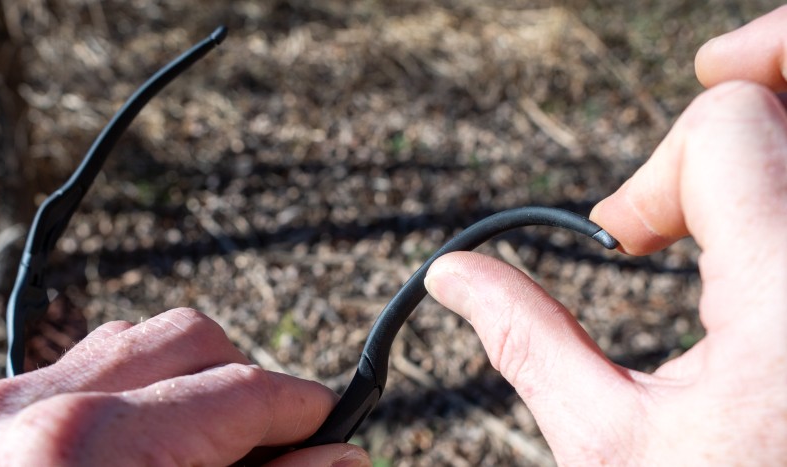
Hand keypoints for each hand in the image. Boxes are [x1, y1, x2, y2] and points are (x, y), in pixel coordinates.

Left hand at [0, 308, 369, 466]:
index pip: (241, 391)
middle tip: (265, 451)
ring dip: (184, 383)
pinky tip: (139, 453)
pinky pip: (77, 369)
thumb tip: (340, 462)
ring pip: (132, 342)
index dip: (304, 410)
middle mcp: (34, 411)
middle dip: (243, 386)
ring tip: (202, 451)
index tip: (332, 433)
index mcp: (92, 451)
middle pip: (191, 340)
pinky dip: (127, 396)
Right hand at [425, 6, 786, 464]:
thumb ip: (527, 341)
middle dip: (755, 69)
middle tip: (718, 67)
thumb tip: (453, 276)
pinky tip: (756, 201)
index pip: (727, 131)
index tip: (622, 240)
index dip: (653, 175)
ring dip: (782, 110)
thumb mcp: (615, 448)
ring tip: (729, 148)